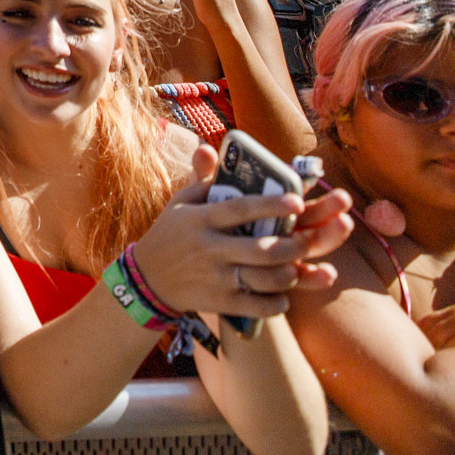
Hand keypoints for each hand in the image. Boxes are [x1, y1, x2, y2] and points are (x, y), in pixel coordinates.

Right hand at [128, 146, 352, 320]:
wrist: (148, 278)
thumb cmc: (171, 233)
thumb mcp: (181, 203)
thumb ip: (202, 178)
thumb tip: (210, 148)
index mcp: (201, 219)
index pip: (240, 209)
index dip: (271, 205)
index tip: (298, 201)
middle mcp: (209, 248)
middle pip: (260, 249)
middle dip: (292, 246)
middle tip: (306, 240)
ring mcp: (215, 277)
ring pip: (263, 279)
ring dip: (288, 274)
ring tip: (295, 266)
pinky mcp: (219, 302)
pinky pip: (257, 306)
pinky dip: (276, 303)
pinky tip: (283, 296)